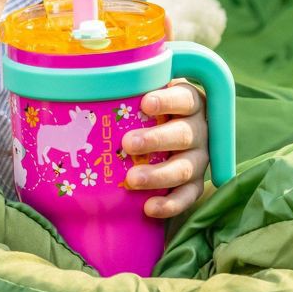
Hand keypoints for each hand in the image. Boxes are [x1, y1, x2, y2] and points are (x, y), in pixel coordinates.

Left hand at [121, 79, 208, 218]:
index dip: (167, 101)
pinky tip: (148, 207)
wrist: (170, 129)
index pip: (184, 99)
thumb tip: (92, 84)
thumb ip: (132, 89)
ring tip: (131, 178)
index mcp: (190, 103)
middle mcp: (200, 130)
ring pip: (184, 168)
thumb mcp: (148, 91)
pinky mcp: (196, 182)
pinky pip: (187, 196)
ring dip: (158, 175)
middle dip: (156, 140)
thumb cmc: (150, 107)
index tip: (145, 104)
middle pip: (184, 135)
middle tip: (127, 143)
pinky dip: (170, 204)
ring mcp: (200, 158)